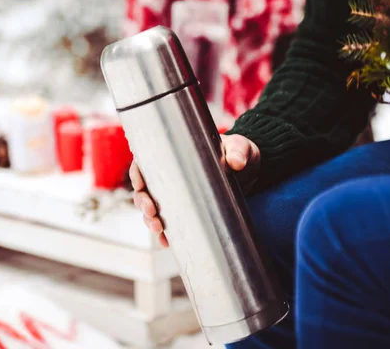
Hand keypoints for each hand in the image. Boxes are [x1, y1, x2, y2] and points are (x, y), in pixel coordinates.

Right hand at [130, 134, 260, 247]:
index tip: (139, 184)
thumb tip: (236, 162)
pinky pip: (169, 223)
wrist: (251, 171)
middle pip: (144, 189)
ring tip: (158, 229)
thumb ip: (238, 152)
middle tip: (152, 212)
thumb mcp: (240, 147)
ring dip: (149, 220)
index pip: (146, 162)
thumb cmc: (240, 152)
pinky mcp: (187, 211)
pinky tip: (167, 242)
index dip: (137, 173)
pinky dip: (165, 233)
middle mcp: (169, 176)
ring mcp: (176, 195)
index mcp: (174, 155)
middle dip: (142, 202)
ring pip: (151, 209)